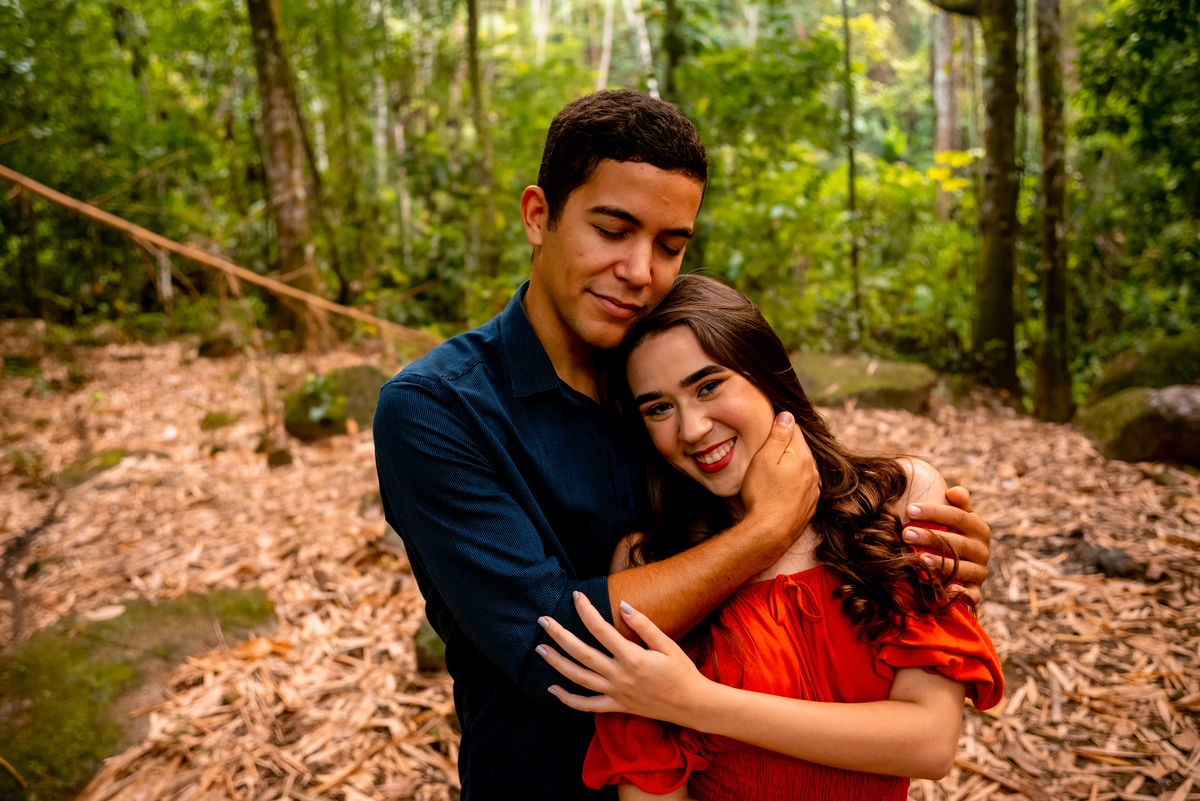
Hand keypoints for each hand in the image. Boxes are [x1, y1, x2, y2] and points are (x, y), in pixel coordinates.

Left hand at [536, 592, 710, 726]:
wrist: (692, 705)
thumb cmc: (682, 671)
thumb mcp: (667, 644)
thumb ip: (643, 625)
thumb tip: (622, 604)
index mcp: (632, 657)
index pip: (601, 630)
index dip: (586, 611)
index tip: (576, 596)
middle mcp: (619, 676)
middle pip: (582, 653)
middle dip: (559, 635)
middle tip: (543, 620)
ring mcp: (616, 693)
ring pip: (579, 678)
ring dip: (557, 663)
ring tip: (539, 649)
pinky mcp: (617, 706)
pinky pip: (587, 706)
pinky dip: (567, 699)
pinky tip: (552, 689)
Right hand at [739, 412, 820, 549]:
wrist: (770, 532)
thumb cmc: (763, 494)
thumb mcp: (764, 459)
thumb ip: (778, 435)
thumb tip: (788, 415)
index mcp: (802, 455)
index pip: (794, 429)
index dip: (780, 427)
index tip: (768, 431)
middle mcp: (812, 471)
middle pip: (800, 449)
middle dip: (786, 448)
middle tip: (766, 453)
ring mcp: (813, 489)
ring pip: (802, 468)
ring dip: (791, 466)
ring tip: (773, 473)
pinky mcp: (809, 505)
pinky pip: (803, 486)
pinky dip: (793, 484)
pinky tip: (780, 490)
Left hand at [903, 486, 989, 603]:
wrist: (964, 566)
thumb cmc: (954, 534)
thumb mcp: (958, 516)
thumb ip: (958, 502)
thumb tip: (953, 491)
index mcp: (978, 529)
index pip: (958, 516)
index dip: (934, 512)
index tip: (910, 509)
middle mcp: (982, 550)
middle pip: (957, 542)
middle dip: (930, 537)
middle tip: (906, 533)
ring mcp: (980, 572)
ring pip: (962, 568)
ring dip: (941, 564)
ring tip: (919, 559)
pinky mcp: (975, 591)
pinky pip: (971, 595)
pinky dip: (961, 594)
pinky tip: (946, 590)